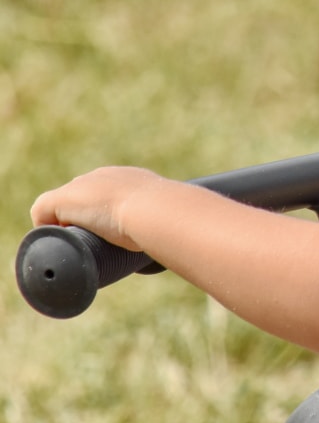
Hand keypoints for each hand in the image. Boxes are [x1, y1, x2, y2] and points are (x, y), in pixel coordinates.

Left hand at [30, 166, 165, 251]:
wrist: (152, 208)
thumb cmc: (168, 216)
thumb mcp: (171, 215)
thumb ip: (169, 222)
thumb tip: (173, 241)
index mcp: (129, 178)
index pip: (109, 193)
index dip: (107, 213)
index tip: (112, 231)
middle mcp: (103, 176)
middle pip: (83, 198)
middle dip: (85, 219)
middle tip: (95, 243)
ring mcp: (81, 187)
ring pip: (63, 207)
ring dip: (68, 226)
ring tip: (78, 246)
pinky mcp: (61, 198)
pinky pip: (42, 212)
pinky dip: (46, 228)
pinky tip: (57, 243)